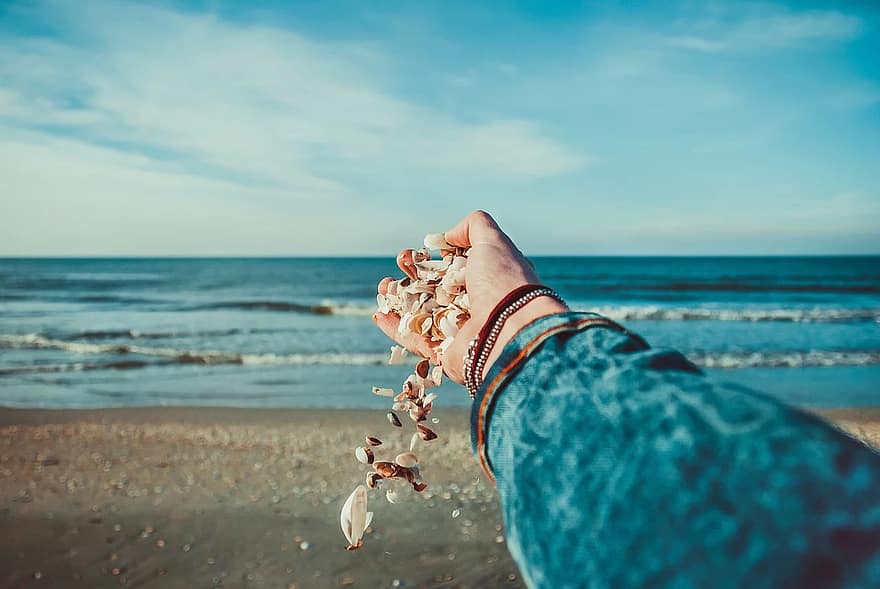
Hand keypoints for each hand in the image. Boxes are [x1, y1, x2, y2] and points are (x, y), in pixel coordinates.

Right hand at [374, 210, 567, 383]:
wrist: (510, 331)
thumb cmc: (504, 283)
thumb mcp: (493, 242)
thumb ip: (474, 226)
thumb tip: (448, 237)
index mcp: (489, 282)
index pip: (456, 268)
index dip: (435, 257)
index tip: (419, 249)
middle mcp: (476, 308)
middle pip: (437, 289)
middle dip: (414, 273)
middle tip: (401, 259)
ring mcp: (460, 333)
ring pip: (423, 315)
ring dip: (400, 299)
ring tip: (383, 286)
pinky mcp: (446, 356)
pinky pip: (416, 341)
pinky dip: (396, 329)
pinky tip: (379, 314)